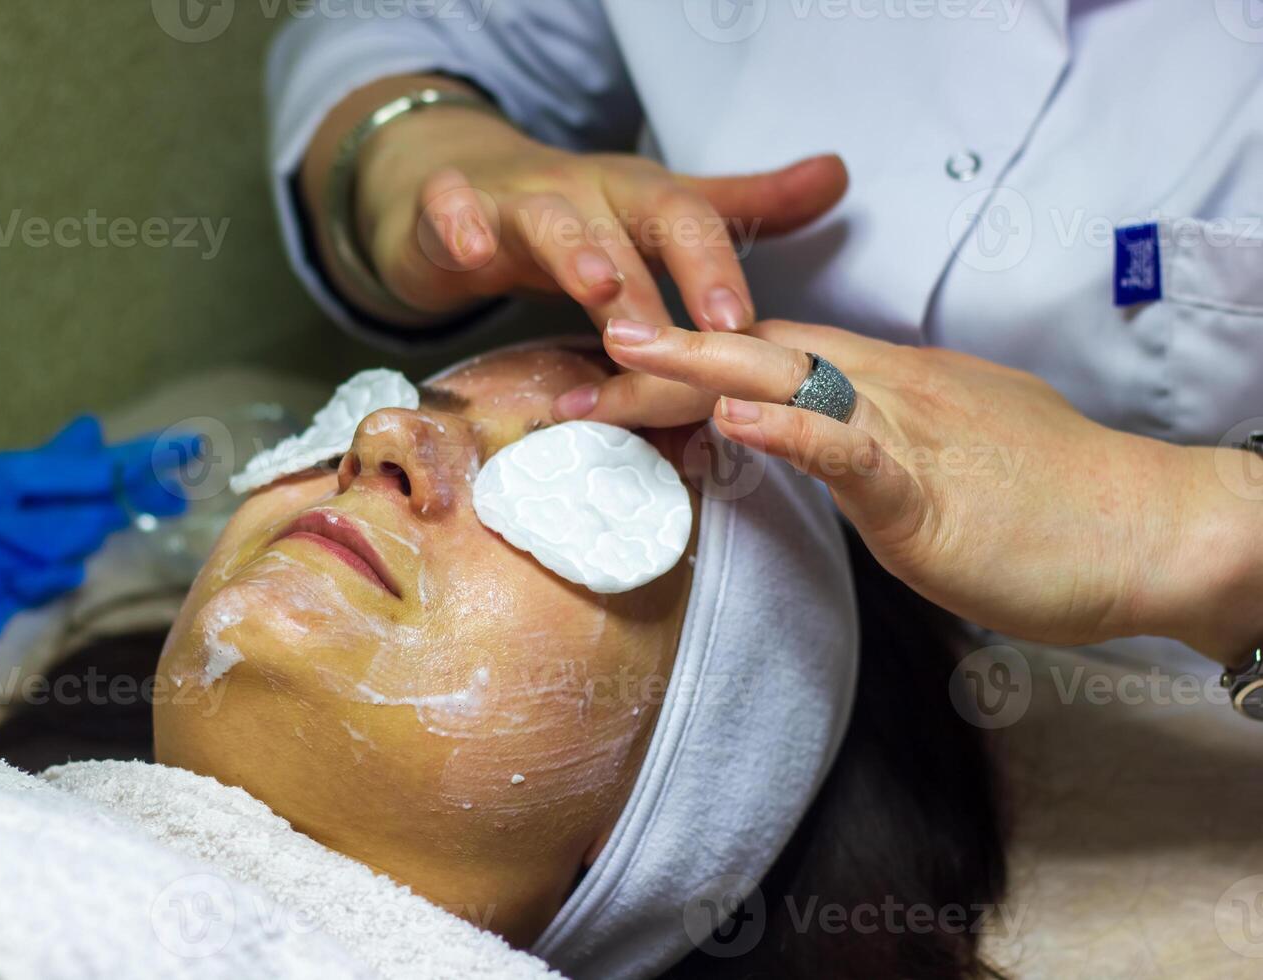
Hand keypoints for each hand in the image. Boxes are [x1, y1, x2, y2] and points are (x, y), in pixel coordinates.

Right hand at [355, 109, 844, 329]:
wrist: (463, 186)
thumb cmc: (577, 214)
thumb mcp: (657, 212)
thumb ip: (741, 208)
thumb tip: (837, 175)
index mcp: (637, 199)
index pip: (687, 226)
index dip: (716, 272)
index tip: (745, 327)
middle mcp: (584, 193)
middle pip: (624, 231)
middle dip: (653, 286)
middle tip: (678, 341)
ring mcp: (516, 199)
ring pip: (549, 222)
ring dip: (576, 251)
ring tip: (598, 291)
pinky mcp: (450, 210)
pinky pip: (452, 209)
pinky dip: (461, 222)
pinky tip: (472, 247)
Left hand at [578, 317, 1262, 661]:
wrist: (1143, 526)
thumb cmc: (1049, 499)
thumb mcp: (944, 453)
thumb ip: (872, 442)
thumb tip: (818, 443)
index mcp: (885, 381)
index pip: (766, 350)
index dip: (686, 354)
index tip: (617, 364)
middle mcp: (885, 387)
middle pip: (754, 349)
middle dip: (661, 352)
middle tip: (579, 358)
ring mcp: (904, 430)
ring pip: (785, 379)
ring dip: (695, 367)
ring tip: (619, 356)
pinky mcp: (926, 487)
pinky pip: (849, 446)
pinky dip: (789, 426)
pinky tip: (733, 413)